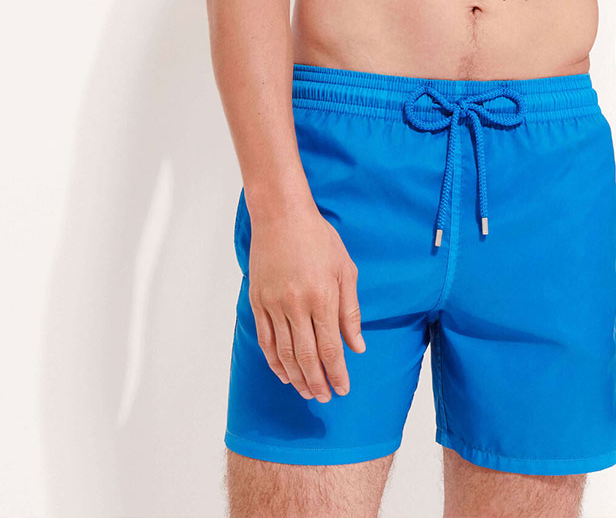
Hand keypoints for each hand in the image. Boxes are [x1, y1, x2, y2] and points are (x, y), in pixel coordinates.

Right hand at [246, 203, 365, 402]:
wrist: (281, 216)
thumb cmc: (319, 239)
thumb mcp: (344, 270)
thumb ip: (350, 311)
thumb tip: (357, 346)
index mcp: (322, 296)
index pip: (330, 347)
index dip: (336, 373)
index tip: (342, 390)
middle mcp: (296, 305)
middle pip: (306, 356)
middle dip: (317, 382)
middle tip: (324, 398)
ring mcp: (273, 304)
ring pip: (284, 353)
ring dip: (296, 377)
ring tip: (306, 392)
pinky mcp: (258, 302)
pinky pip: (266, 340)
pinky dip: (274, 361)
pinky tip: (283, 373)